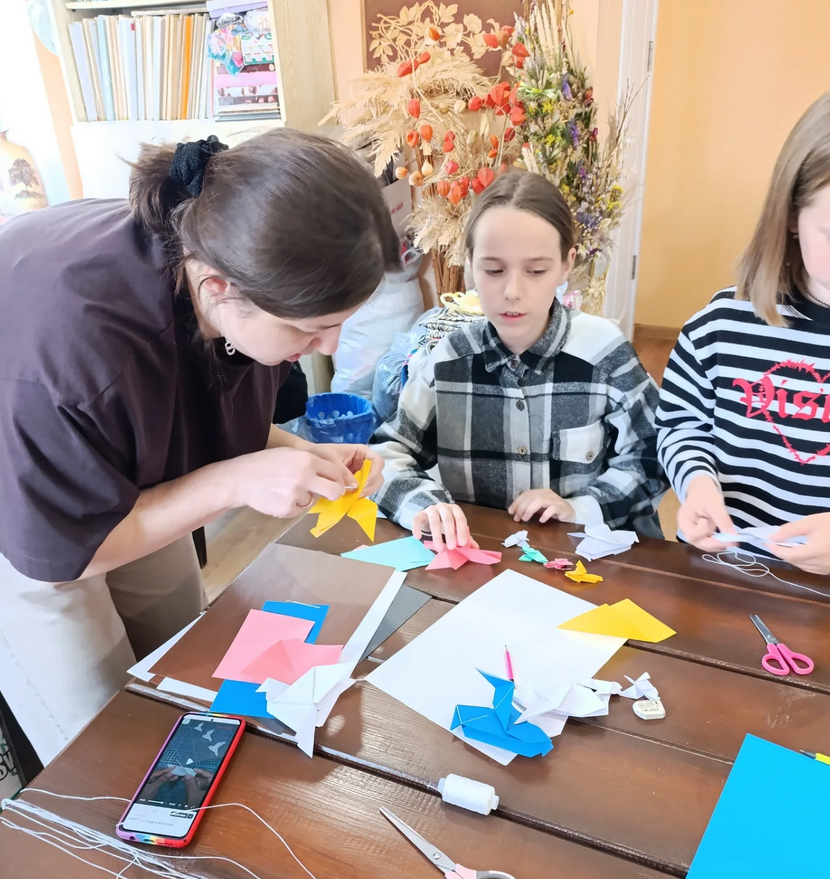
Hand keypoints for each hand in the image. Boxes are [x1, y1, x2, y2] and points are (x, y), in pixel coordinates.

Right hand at [228, 447, 355, 518]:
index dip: (340, 480)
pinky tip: (279, 497)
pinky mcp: (288, 509)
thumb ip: (313, 462)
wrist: (241, 478)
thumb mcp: (291, 454)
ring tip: (286, 490)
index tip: (340, 484)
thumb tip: (336, 476)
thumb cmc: (267, 463)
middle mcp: (305, 476)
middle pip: (335, 491)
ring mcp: (296, 494)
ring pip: (313, 501)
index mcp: (307, 460)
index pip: (336, 472)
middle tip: (329, 494)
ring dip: (305, 498)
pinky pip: (299, 510)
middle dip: (336, 494)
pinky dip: (292, 506)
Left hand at [313, 444, 383, 495]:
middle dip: (370, 485)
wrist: (309, 459)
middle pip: (378, 475)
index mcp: (361, 452)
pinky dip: (360, 495)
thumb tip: (356, 487)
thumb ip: (344, 473)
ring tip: (353, 496)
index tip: (364, 484)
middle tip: (358, 493)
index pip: (378, 461)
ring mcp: (361, 474)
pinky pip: (363, 490)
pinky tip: (350, 497)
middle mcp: (364, 463)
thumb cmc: (321, 455)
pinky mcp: (355, 483)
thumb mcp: (332, 462)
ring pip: (372, 484)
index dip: (374, 473)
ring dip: (366, 491)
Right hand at [412, 503, 478, 551]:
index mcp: (455, 509)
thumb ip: (465, 536)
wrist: (430, 514)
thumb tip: (476, 548)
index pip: (460, 519)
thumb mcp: (455, 528)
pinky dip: (417, 528)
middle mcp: (444, 507)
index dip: (462, 531)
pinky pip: (417, 519)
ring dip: (437, 536)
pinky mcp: (420, 513)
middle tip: (451, 548)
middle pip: (448, 520)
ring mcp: (431, 509)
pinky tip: (418, 537)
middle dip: (450, 534)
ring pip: (434, 521)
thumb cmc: (445, 522)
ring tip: (439, 549)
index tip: (462, 544)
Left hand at [508, 489, 575, 523]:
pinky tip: (541, 521)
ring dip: (530, 510)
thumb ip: (528, 508)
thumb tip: (514, 513)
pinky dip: (545, 514)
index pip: (526, 494)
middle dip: (522, 508)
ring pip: (540, 501)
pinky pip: (552, 509)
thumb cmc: (552, 511)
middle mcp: (547, 493)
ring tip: (525, 519)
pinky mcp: (561, 507)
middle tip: (517, 518)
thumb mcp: (538, 508)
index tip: (510, 512)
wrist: (570, 513)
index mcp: (540, 492)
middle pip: (532, 497)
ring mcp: (555, 500)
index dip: (517, 502)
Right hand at [677, 474, 736, 551]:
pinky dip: (719, 542)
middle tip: (732, 542)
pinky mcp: (702, 533)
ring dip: (718, 545)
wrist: (702, 487)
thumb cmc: (704, 493)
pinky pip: (710, 541)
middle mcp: (687, 530)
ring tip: (732, 540)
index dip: (704, 532)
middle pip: (699, 543)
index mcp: (684, 521)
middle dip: (715, 544)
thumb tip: (734, 536)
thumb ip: (722, 519)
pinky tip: (728, 538)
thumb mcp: (714, 503)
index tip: (710, 521)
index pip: (693, 535)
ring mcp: (695, 532)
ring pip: (705, 545)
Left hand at [766, 513, 829, 574]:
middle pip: (794, 561)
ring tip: (788, 544)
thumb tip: (772, 537)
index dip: (775, 549)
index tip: (767, 541)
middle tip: (775, 541)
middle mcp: (822, 564)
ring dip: (792, 557)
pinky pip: (811, 568)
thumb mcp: (811, 522)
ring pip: (802, 566)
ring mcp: (827, 569)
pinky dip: (802, 560)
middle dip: (782, 552)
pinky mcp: (829, 570)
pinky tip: (802, 550)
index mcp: (816, 551)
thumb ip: (790, 530)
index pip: (789, 555)